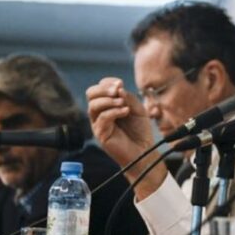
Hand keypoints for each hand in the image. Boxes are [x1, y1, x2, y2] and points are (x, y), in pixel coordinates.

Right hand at [86, 77, 166, 198]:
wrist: (144, 151)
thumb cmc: (140, 131)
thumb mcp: (138, 109)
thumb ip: (128, 98)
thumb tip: (118, 89)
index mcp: (107, 105)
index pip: (99, 88)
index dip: (108, 82)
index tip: (121, 83)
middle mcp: (99, 113)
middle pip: (91, 94)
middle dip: (103, 89)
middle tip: (118, 89)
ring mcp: (98, 124)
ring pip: (93, 105)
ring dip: (109, 100)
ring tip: (123, 103)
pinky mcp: (101, 134)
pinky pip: (102, 118)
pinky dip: (114, 111)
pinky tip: (125, 111)